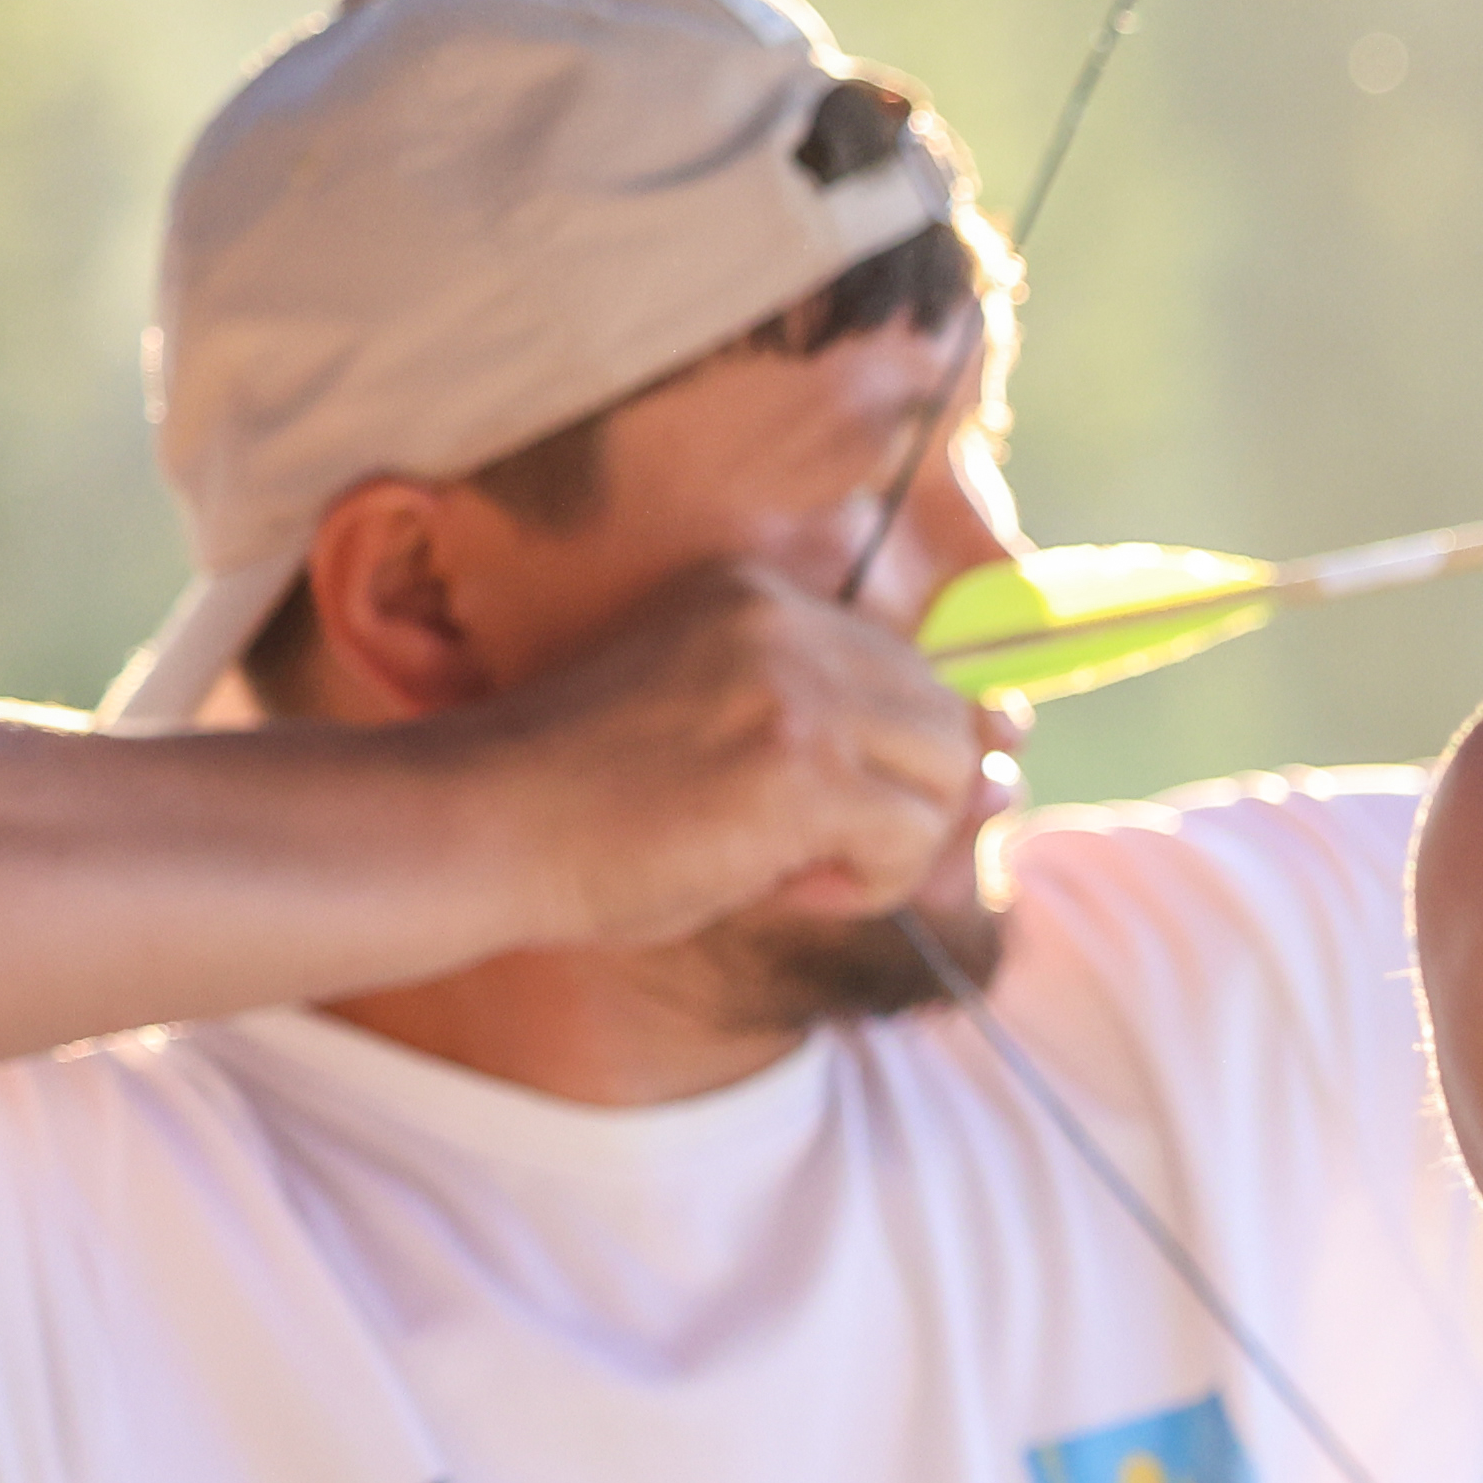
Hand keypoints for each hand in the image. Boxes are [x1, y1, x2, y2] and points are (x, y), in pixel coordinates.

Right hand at [448, 562, 1016, 959]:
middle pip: (945, 721)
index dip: (891, 763)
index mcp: (758, 597)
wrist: (474, 830)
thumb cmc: (581, 809)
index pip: (910, 672)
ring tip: (786, 867)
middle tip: (800, 852)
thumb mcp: (726, 748)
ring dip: (887, 850)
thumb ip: (849, 749)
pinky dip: (868, 884)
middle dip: (900, 807)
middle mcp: (787, 620)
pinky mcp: (797, 762)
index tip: (827, 810)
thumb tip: (1008, 775)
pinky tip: (780, 885)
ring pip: (945, 777)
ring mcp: (795, 684)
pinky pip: (913, 837)